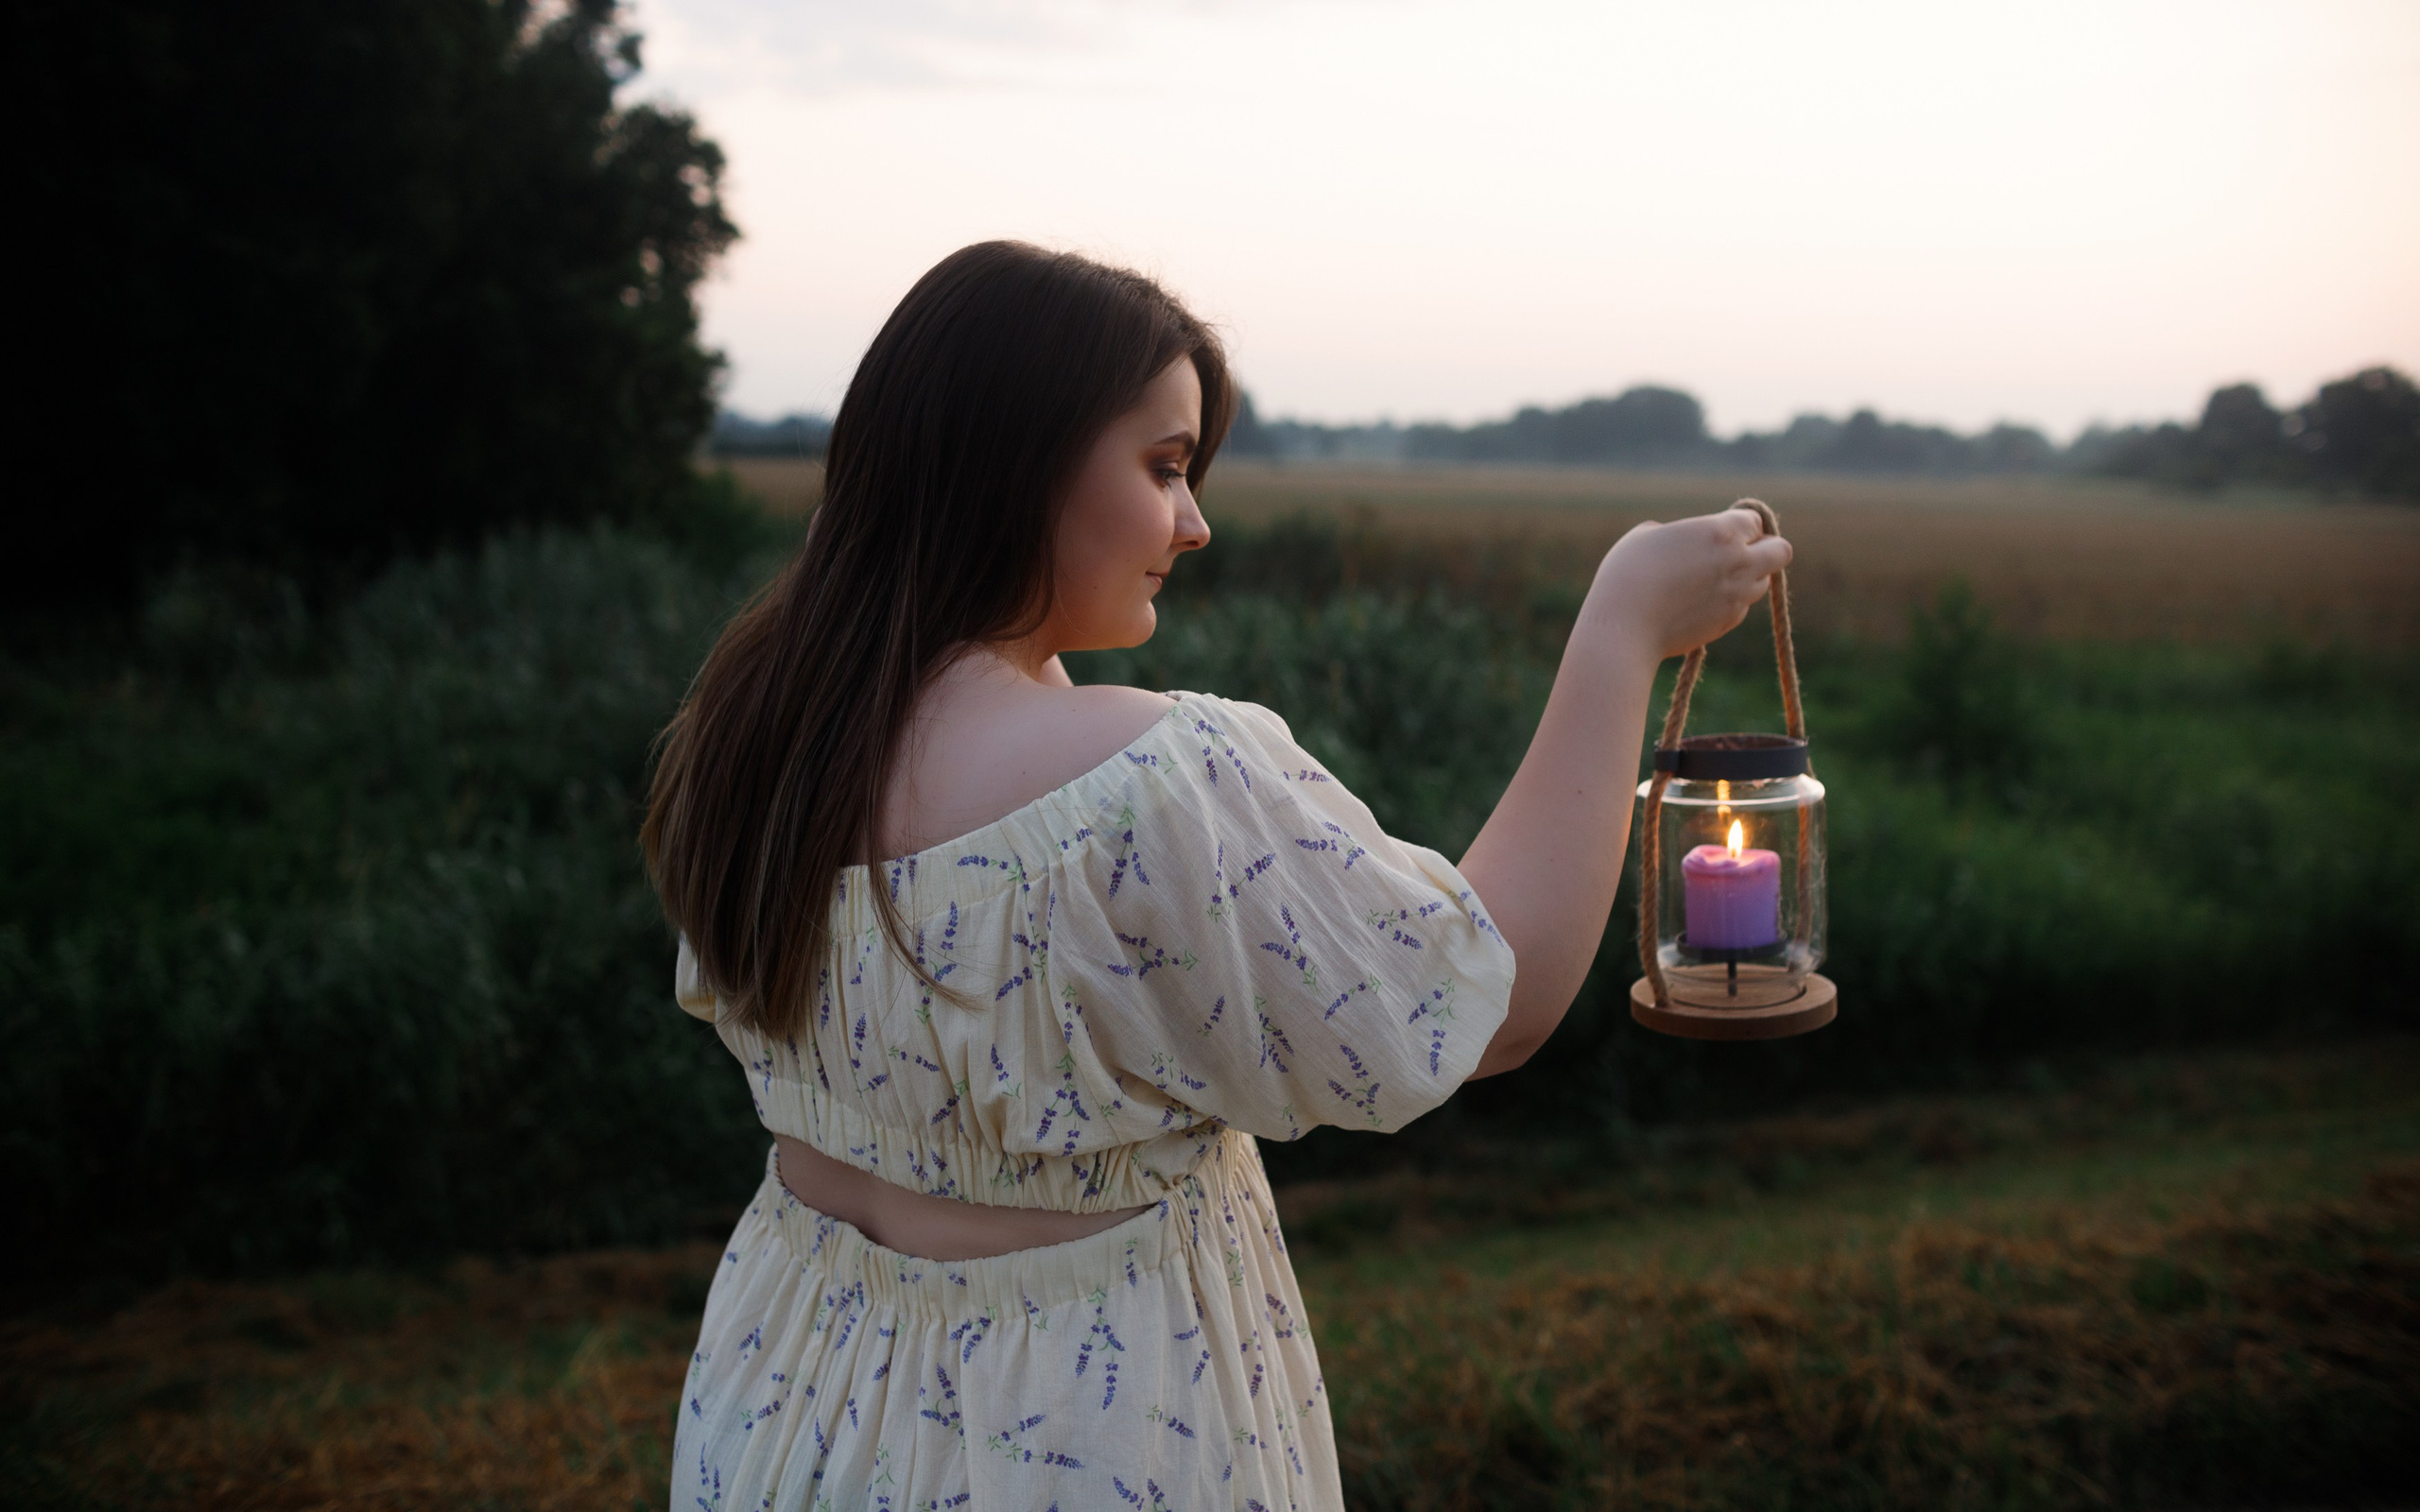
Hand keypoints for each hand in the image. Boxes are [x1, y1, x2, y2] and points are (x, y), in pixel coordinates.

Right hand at [1587, 506, 1792, 661]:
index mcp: (1720, 531)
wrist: (1624, 628)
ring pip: (1763, 582)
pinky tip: (1699, 603)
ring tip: (1715, 579)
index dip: (1739, 525)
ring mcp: (1737, 596)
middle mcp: (1738, 562)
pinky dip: (1729, 603)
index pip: (1755, 521)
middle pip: (1781, 551)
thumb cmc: (1627, 574)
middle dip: (1766, 548)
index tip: (1723, 531)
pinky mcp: (1728, 622)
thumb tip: (1686, 543)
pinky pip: (1742, 607)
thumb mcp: (1647, 535)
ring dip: (1748, 577)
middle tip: (1739, 553)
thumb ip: (1679, 533)